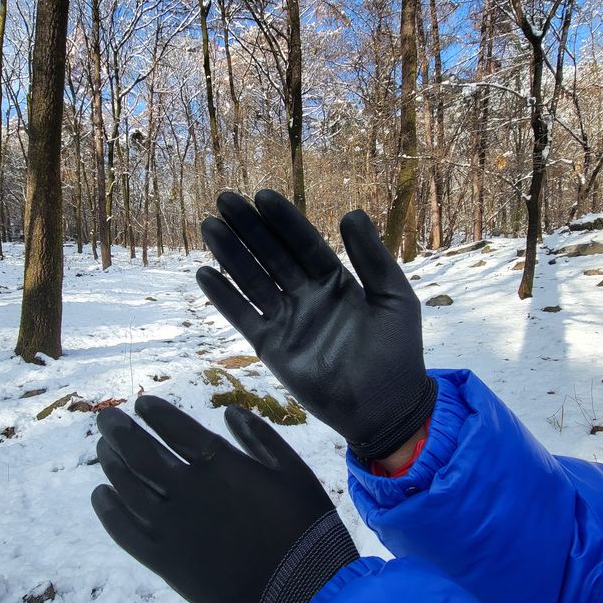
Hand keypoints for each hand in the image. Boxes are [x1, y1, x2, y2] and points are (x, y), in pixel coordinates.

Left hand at [92, 396, 357, 602]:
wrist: (299, 597)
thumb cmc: (305, 530)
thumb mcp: (295, 473)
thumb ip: (262, 437)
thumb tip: (229, 411)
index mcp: (221, 465)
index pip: (176, 428)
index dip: (155, 413)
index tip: (142, 403)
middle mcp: (188, 491)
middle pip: (141, 453)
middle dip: (119, 431)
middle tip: (105, 418)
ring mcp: (172, 527)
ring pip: (127, 487)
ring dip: (112, 464)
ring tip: (103, 449)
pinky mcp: (164, 561)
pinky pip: (125, 531)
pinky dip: (108, 510)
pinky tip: (101, 495)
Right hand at [196, 190, 435, 460]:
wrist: (386, 407)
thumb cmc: (397, 352)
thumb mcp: (394, 297)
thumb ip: (372, 257)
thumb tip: (351, 213)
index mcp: (336, 281)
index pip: (304, 243)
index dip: (283, 220)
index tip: (262, 195)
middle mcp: (307, 296)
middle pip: (272, 255)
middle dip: (249, 228)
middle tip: (225, 199)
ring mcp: (287, 321)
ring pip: (253, 280)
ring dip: (231, 254)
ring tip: (210, 226)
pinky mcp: (272, 348)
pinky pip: (243, 317)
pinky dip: (224, 297)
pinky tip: (205, 274)